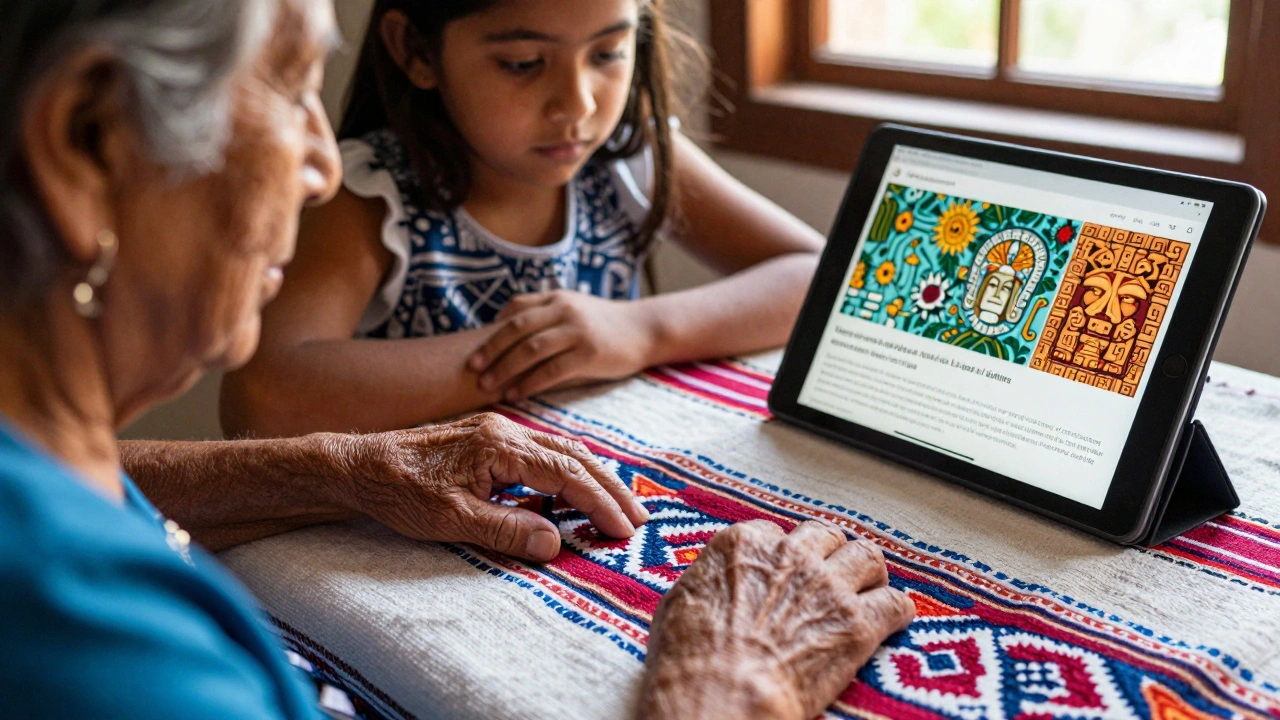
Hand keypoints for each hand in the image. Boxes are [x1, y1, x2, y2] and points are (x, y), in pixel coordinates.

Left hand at [332, 413, 648, 561]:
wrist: (357, 466)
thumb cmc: (398, 492)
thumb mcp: (450, 520)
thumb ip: (506, 529)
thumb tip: (557, 542)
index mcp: (500, 445)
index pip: (566, 474)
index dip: (599, 504)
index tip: (623, 531)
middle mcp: (505, 430)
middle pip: (574, 456)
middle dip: (610, 488)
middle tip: (639, 519)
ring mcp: (497, 432)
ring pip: (561, 451)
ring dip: (593, 478)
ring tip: (618, 506)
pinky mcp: (488, 441)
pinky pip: (542, 452)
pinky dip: (568, 472)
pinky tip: (574, 492)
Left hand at [467, 290, 656, 400]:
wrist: (644, 330)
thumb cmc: (603, 326)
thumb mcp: (574, 310)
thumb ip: (545, 317)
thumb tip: (504, 336)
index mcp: (557, 298)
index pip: (516, 309)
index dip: (493, 329)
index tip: (476, 348)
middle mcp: (565, 310)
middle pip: (518, 329)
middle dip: (491, 349)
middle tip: (472, 368)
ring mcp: (578, 331)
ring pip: (531, 349)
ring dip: (505, 368)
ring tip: (487, 385)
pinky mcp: (590, 353)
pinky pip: (552, 370)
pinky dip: (529, 383)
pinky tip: (515, 394)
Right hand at [638, 520, 913, 719]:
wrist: (720, 694)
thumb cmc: (688, 659)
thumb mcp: (680, 602)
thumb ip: (709, 580)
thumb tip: (712, 584)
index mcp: (744, 544)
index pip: (774, 532)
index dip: (780, 555)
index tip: (782, 575)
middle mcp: (790, 555)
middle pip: (825, 536)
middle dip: (828, 555)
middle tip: (829, 577)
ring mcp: (827, 587)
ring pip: (867, 556)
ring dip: (867, 573)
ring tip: (867, 590)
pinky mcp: (857, 623)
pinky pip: (896, 603)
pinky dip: (896, 611)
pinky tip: (892, 621)